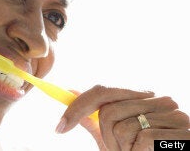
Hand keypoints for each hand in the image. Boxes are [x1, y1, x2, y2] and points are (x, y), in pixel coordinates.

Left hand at [55, 85, 189, 150]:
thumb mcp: (114, 138)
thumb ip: (95, 119)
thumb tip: (72, 93)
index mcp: (141, 97)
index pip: (101, 91)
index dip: (77, 108)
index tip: (59, 127)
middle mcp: (158, 100)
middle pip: (108, 110)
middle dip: (106, 136)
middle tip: (118, 150)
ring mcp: (173, 113)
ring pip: (122, 126)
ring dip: (122, 147)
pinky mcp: (181, 130)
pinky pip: (142, 138)